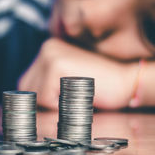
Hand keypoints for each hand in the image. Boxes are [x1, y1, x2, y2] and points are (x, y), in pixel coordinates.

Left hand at [18, 38, 138, 108]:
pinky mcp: (56, 66)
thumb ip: (47, 84)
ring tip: (75, 96)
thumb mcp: (67, 82)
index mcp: (48, 49)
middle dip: (43, 101)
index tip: (60, 101)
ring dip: (53, 104)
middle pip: (26, 87)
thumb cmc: (100, 87)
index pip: (27, 83)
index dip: (41, 99)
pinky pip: (44, 98)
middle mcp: (46, 48)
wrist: (128, 82)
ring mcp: (50, 55)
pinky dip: (59, 105)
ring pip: (34, 94)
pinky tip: (78, 95)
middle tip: (69, 100)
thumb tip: (25, 102)